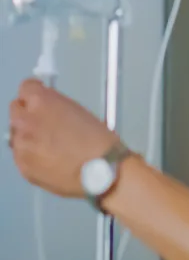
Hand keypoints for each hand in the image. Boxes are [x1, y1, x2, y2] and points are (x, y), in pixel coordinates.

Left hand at [9, 79, 117, 197]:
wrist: (101, 171)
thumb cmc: (98, 137)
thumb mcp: (79, 111)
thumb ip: (56, 106)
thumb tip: (48, 109)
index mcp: (42, 102)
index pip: (26, 87)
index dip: (36, 91)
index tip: (43, 97)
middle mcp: (25, 121)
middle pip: (16, 110)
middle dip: (28, 112)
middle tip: (44, 122)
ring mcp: (21, 145)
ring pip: (16, 134)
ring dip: (28, 135)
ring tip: (48, 145)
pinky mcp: (22, 166)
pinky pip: (21, 154)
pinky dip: (31, 154)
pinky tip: (49, 160)